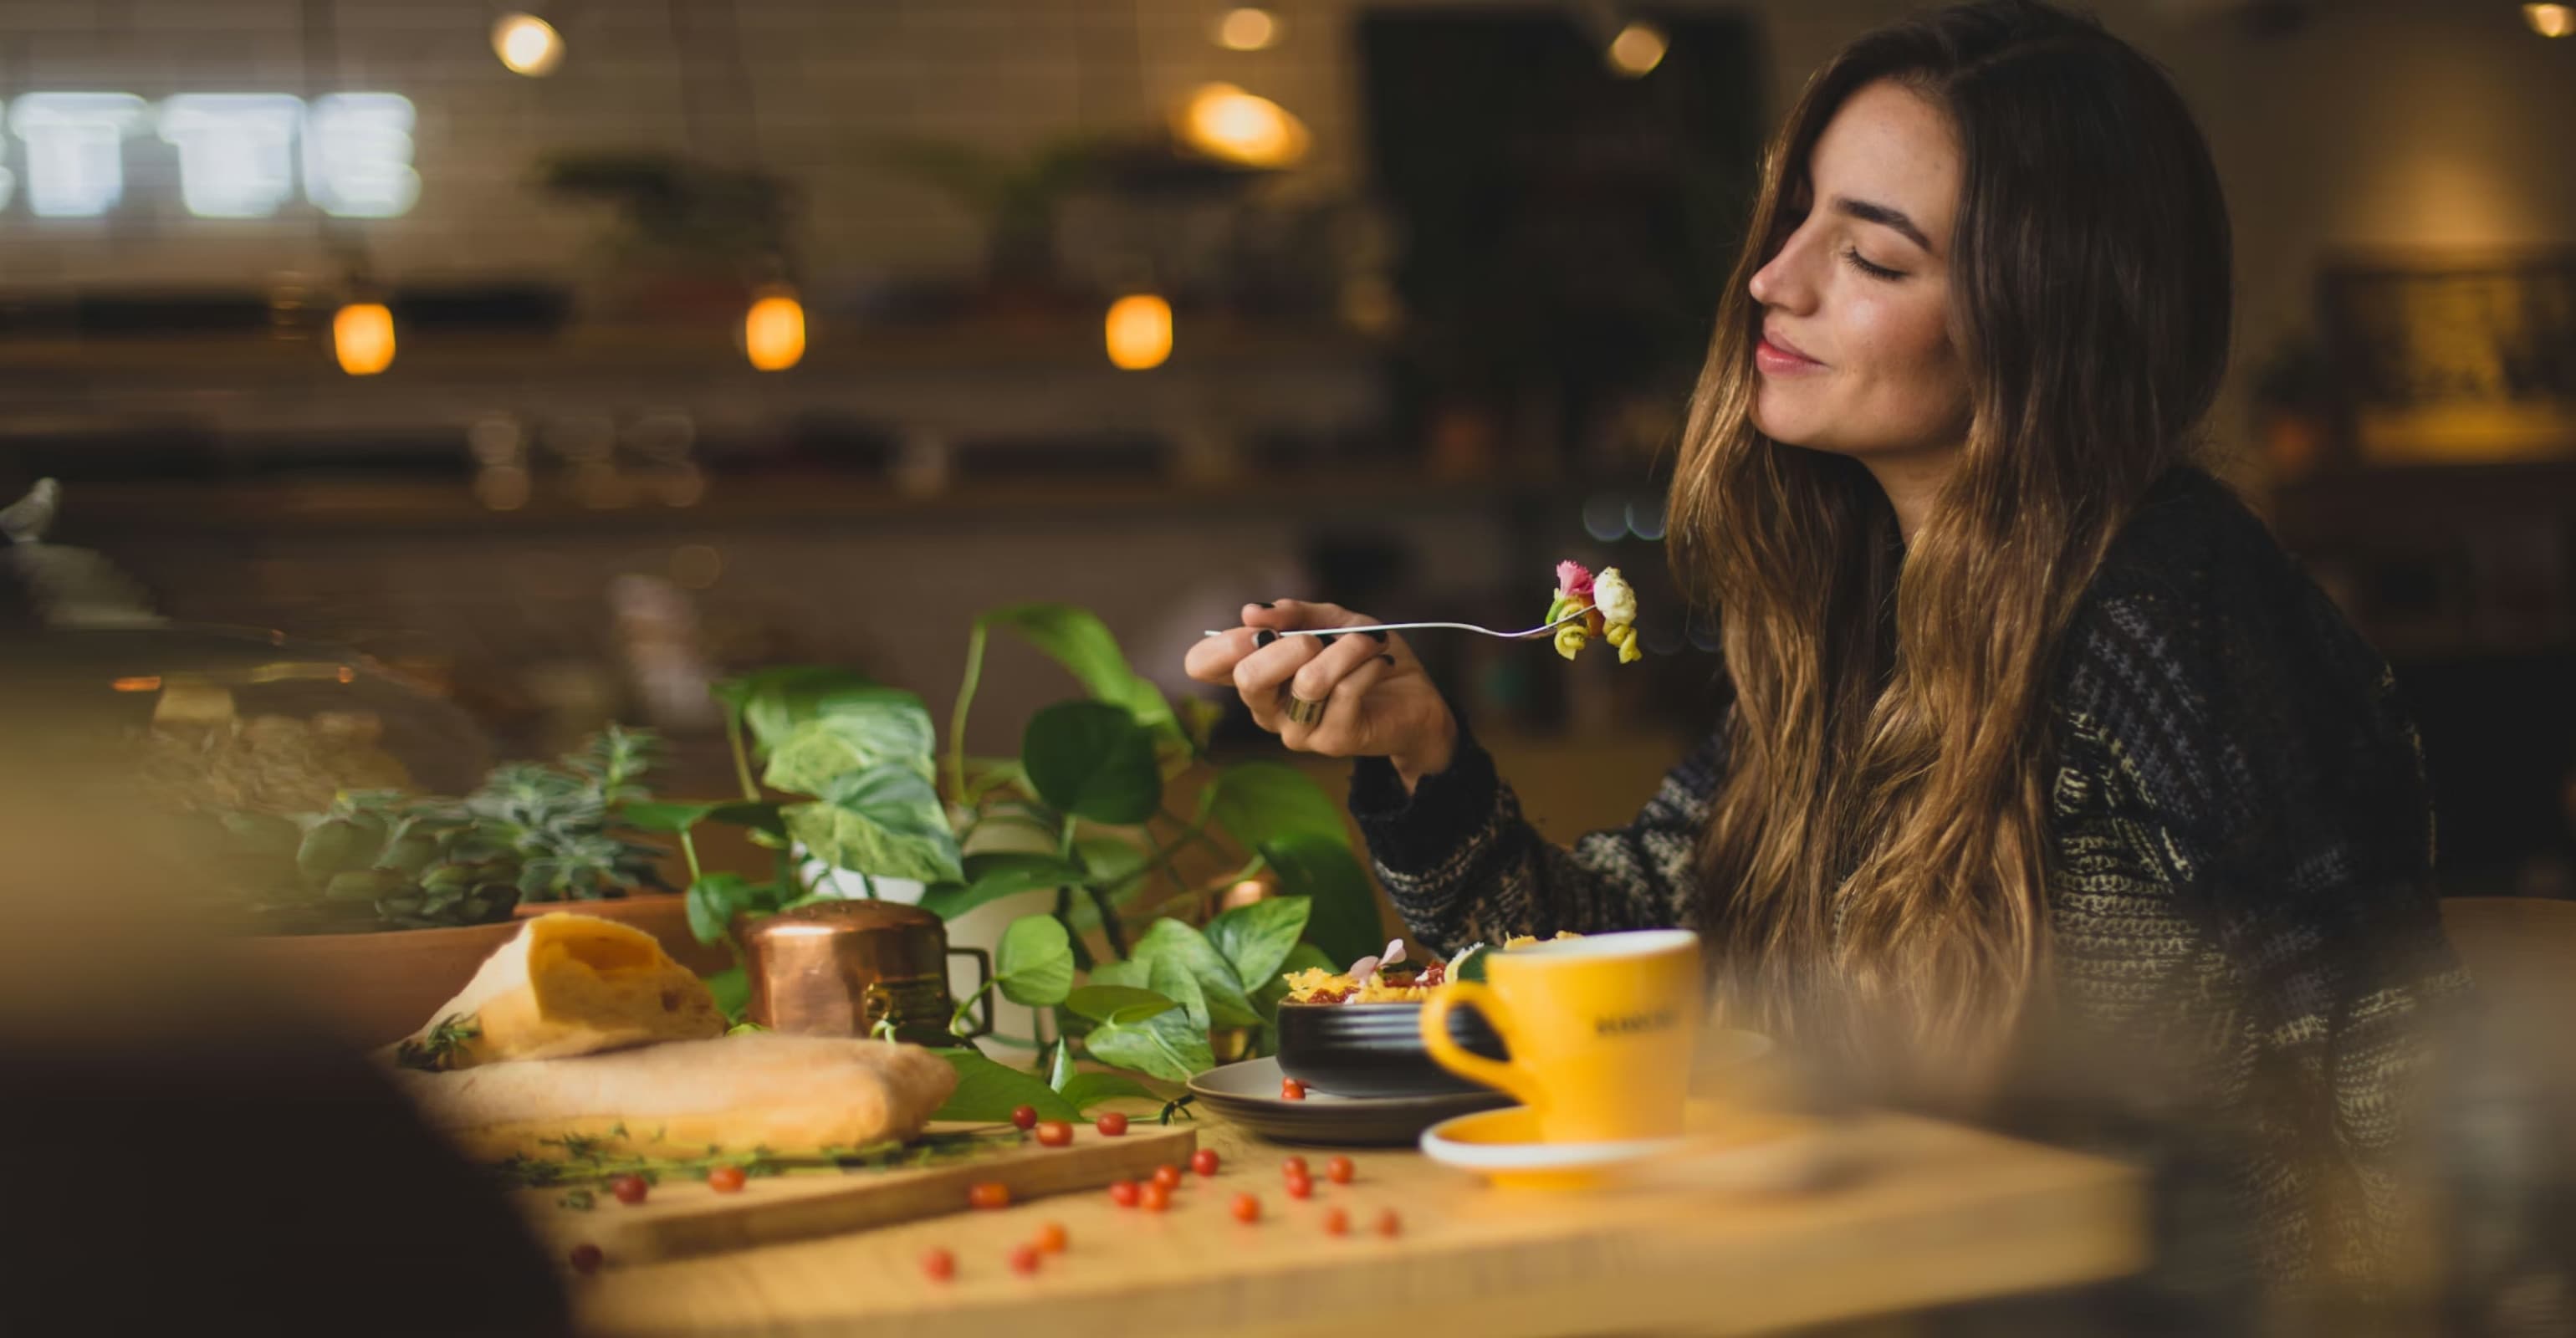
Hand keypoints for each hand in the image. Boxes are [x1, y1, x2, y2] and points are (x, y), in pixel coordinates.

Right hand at [1183, 600, 1457, 785]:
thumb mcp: (1331, 622)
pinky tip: (1380, 662)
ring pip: (1308, 681)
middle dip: (1288, 645)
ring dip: (1345, 650)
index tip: (1260, 627)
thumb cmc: (1364, 658)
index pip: (1202, 665)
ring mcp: (1297, 730)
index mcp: (1256, 676)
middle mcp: (1266, 708)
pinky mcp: (1332, 741)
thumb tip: (1252, 612)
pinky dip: (1368, 664)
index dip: (1223, 642)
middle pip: (1247, 677)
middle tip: (1318, 638)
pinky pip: (1346, 691)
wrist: (1415, 699)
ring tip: (1368, 642)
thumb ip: (1294, 613)